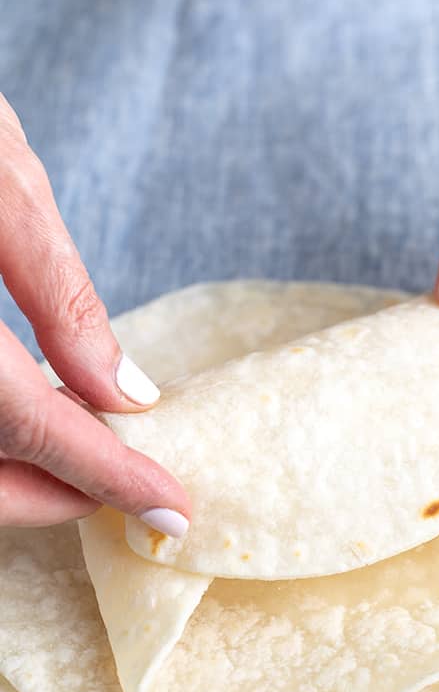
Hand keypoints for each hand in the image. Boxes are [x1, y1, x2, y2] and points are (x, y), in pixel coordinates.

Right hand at [0, 95, 189, 533]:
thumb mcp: (1, 181)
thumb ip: (62, 296)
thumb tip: (126, 394)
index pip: (33, 427)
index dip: (108, 476)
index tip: (169, 510)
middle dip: (57, 494)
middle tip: (125, 483)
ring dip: (19, 474)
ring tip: (82, 450)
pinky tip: (24, 413)